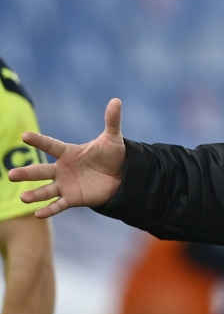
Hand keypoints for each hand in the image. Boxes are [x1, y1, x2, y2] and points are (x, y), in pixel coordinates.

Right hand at [8, 99, 125, 218]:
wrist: (122, 176)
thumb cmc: (113, 155)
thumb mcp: (112, 138)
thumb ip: (112, 121)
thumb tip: (117, 100)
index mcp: (68, 152)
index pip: (51, 145)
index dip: (39, 140)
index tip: (25, 136)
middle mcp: (62, 169)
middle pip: (40, 171)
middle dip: (26, 173)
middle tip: (11, 175)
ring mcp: (66, 185)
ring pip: (46, 190)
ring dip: (34, 194)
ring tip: (23, 198)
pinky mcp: (73, 198)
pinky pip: (58, 205)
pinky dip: (49, 209)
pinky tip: (38, 213)